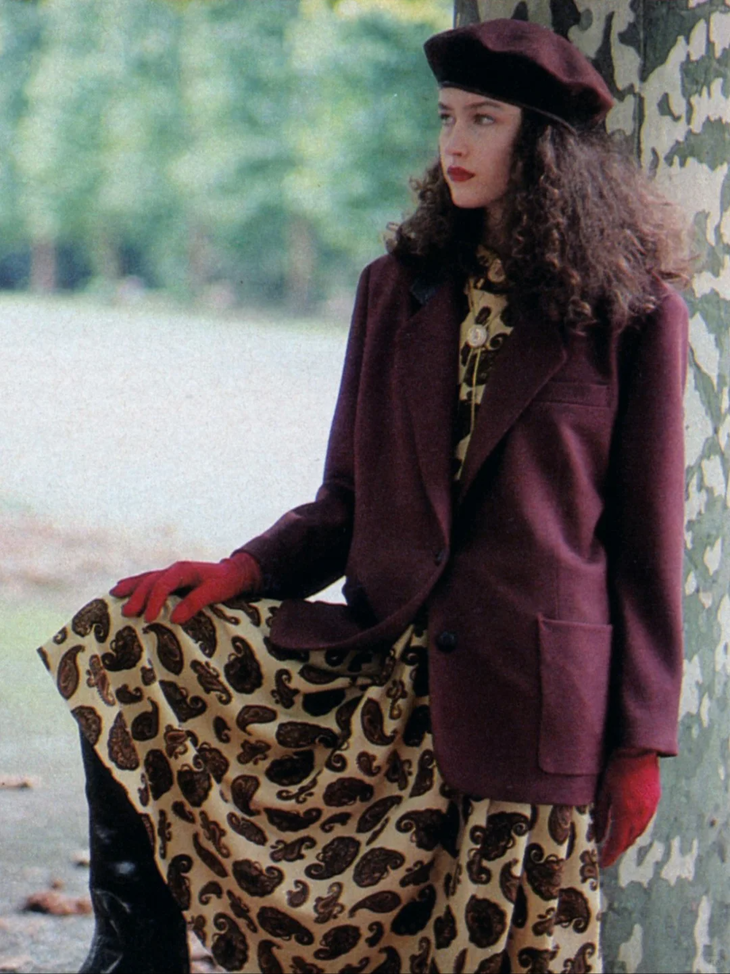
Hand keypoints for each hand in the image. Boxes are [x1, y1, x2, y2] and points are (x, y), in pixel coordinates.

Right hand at [110, 553, 261, 623]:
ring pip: (145, 578)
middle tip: (127, 613)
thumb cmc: (224, 584)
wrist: (232, 573)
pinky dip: (134, 583)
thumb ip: (196, 603)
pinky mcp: (169, 580)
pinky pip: (147, 580)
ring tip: (114, 595)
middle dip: (137, 597)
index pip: (163, 584)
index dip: (154, 600)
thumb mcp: (215, 592)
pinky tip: (120, 587)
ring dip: (130, 587)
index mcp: (183, 570)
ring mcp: (170, 573)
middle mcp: (173, 569)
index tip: (148, 618)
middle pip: (150, 581)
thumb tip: (175, 618)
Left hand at [595, 748, 660, 867]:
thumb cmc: (616, 767)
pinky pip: (644, 821)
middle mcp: (640, 815)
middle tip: (608, 854)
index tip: (604, 863)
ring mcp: (650, 809)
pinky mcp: (654, 801)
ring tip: (617, 842)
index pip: (618, 842)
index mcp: (626, 813)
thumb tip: (597, 834)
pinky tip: (628, 826)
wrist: (639, 750)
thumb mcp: (603, 790)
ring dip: (627, 839)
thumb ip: (601, 814)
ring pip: (638, 832)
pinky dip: (635, 828)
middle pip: (629, 839)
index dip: (610, 855)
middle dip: (618, 848)